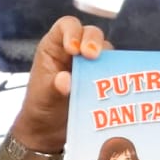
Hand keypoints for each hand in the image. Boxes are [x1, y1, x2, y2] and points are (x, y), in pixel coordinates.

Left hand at [8, 16, 108, 152]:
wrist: (48, 132)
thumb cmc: (40, 109)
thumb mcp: (43, 98)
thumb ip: (52, 88)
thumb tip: (65, 80)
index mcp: (53, 48)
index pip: (66, 26)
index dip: (73, 32)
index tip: (74, 49)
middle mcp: (73, 52)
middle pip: (90, 33)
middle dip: (94, 41)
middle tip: (92, 56)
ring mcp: (89, 65)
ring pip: (105, 50)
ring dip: (107, 58)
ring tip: (107, 72)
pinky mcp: (101, 79)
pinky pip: (113, 70)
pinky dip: (117, 74)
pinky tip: (119, 83)